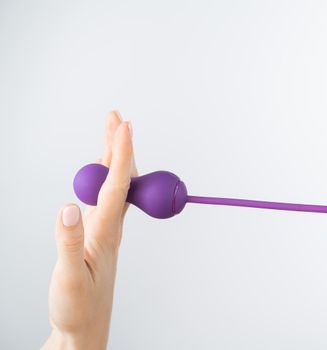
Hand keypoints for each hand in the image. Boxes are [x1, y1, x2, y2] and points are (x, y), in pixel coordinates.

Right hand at [42, 111, 136, 349]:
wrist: (85, 328)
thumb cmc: (78, 307)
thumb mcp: (69, 277)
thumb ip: (68, 242)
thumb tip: (68, 205)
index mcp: (105, 233)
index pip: (116, 185)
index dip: (121, 153)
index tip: (124, 126)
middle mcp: (111, 227)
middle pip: (120, 178)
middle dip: (119, 145)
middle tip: (116, 117)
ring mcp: (106, 230)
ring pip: (115, 186)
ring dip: (113, 157)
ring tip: (111, 133)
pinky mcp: (99, 236)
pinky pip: (106, 198)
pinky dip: (105, 177)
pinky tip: (101, 171)